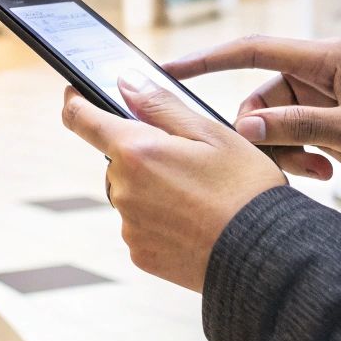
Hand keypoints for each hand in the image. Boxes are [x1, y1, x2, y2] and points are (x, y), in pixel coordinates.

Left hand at [60, 74, 285, 290]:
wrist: (266, 257)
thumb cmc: (245, 189)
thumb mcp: (212, 133)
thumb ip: (161, 104)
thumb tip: (125, 83)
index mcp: (136, 151)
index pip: (82, 118)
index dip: (75, 101)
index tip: (75, 93)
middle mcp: (122, 189)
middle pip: (118, 159)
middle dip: (143, 154)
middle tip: (189, 161)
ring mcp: (129, 225)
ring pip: (131, 193)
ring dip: (153, 188)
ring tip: (200, 197)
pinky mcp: (140, 254)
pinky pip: (142, 225)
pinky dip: (161, 220)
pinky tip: (195, 222)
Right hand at [166, 36, 340, 205]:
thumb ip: (299, 126)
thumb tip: (244, 125)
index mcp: (326, 58)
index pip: (252, 49)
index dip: (209, 58)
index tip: (171, 69)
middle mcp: (316, 74)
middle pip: (257, 97)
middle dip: (259, 130)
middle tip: (279, 159)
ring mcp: (316, 101)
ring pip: (268, 123)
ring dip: (282, 151)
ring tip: (315, 170)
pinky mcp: (319, 126)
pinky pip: (285, 140)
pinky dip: (295, 159)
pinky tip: (323, 173)